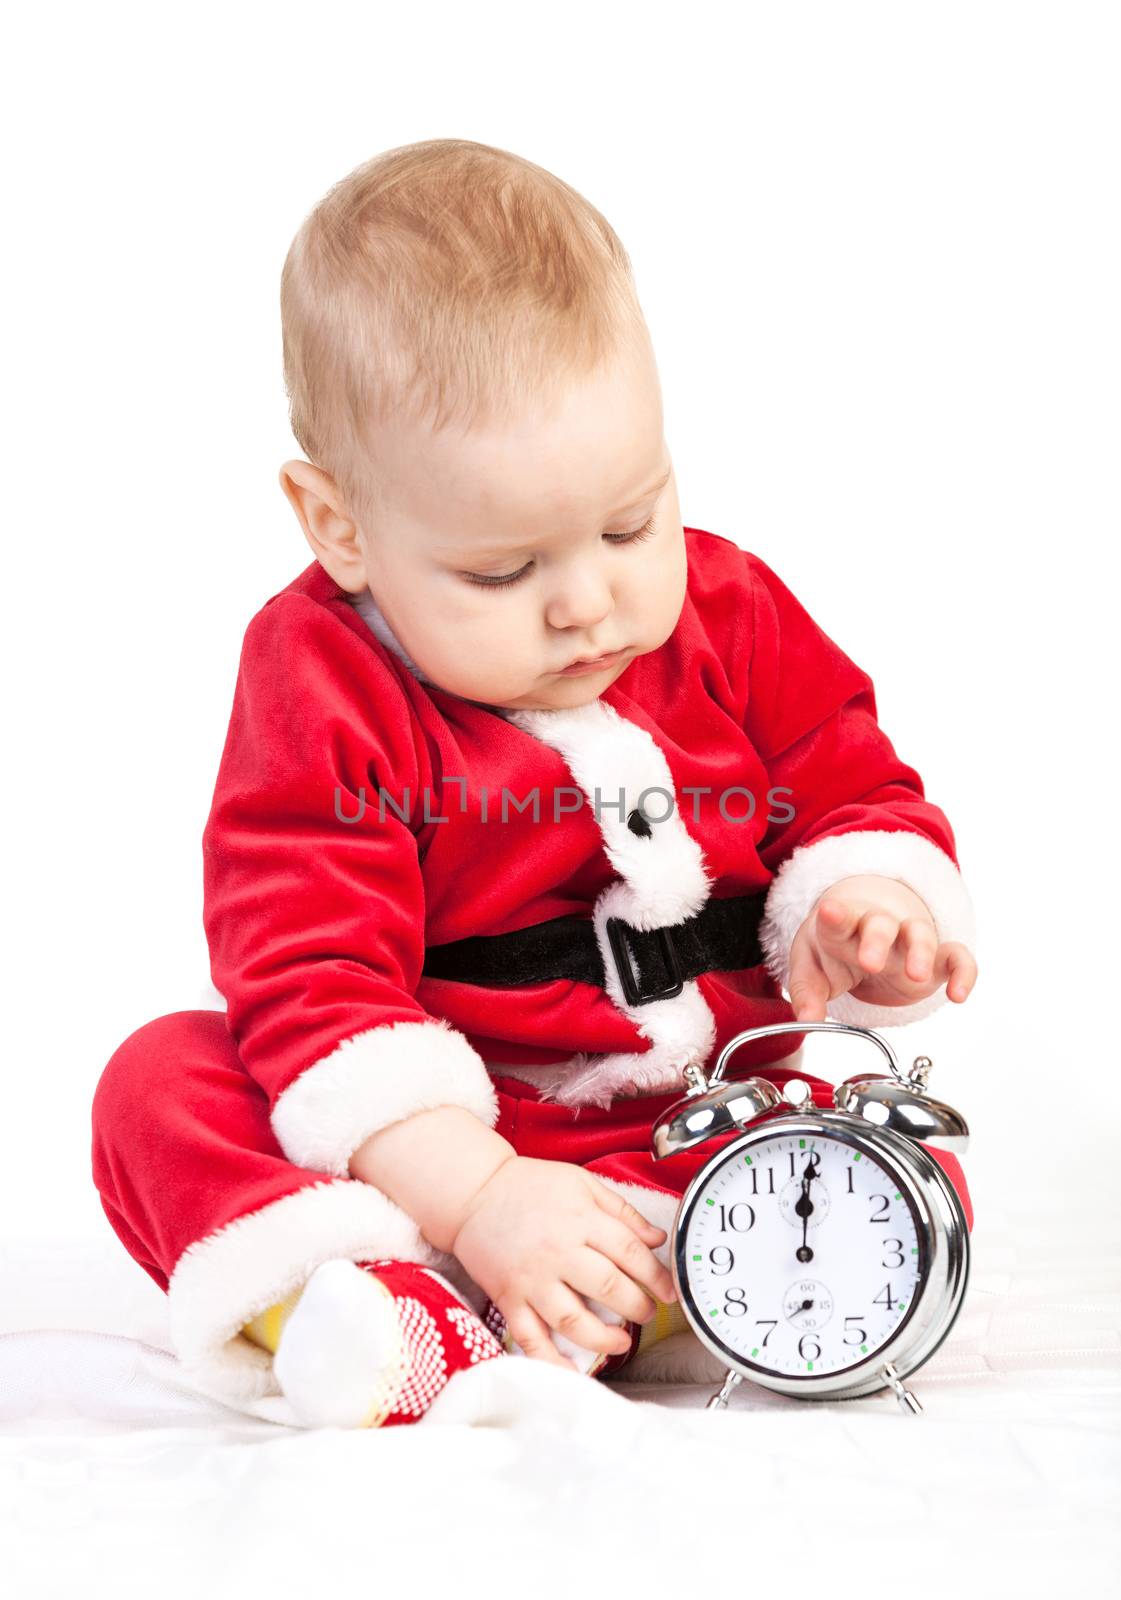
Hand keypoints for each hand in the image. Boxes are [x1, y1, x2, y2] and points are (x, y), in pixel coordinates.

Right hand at [449, 1155, 676, 1372]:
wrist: (472, 1194)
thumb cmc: (529, 1185)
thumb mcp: (581, 1183)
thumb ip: (622, 1211)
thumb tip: (658, 1238)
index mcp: (580, 1219)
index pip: (630, 1252)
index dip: (656, 1276)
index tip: (669, 1291)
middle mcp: (557, 1251)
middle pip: (608, 1288)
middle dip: (638, 1307)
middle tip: (647, 1313)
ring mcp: (531, 1280)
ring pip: (573, 1321)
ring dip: (604, 1339)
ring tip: (621, 1342)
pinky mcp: (509, 1299)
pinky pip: (530, 1339)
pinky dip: (551, 1361)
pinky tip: (572, 1370)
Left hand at [787, 874, 977, 1022]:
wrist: (864, 937)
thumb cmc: (835, 948)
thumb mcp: (812, 968)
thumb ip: (807, 992)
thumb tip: (807, 1021)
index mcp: (842, 926)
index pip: (838, 918)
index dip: (834, 916)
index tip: (829, 913)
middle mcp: (878, 928)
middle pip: (881, 925)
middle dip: (876, 941)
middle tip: (870, 962)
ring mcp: (909, 941)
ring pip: (919, 934)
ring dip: (920, 952)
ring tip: (916, 974)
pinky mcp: (935, 959)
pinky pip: (957, 958)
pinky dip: (963, 972)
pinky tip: (958, 994)